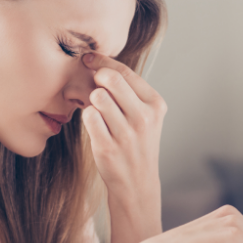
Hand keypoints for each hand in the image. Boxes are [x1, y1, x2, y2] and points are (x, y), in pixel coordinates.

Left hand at [79, 52, 165, 205]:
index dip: (102, 61)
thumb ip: (128, 92)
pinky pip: (88, 116)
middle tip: (93, 88)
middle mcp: (144, 117)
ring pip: (97, 97)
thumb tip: (98, 63)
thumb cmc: (136, 143)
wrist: (137, 183)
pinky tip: (94, 126)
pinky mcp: (107, 147)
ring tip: (97, 112)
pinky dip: (87, 118)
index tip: (88, 59)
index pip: (125, 72)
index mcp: (155, 104)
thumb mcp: (145, 116)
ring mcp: (126, 134)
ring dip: (91, 101)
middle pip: (110, 79)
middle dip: (96, 79)